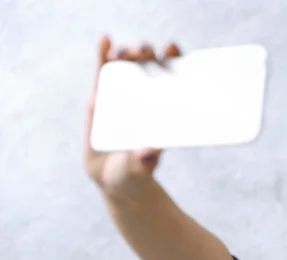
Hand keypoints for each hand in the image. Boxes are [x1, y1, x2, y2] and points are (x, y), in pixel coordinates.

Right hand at [83, 35, 180, 196]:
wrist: (116, 179)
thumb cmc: (136, 171)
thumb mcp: (141, 166)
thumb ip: (145, 159)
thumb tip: (150, 150)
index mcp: (162, 107)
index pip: (172, 76)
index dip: (173, 59)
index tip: (172, 50)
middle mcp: (144, 96)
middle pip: (148, 66)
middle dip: (146, 53)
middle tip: (144, 51)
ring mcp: (121, 94)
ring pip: (124, 65)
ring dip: (123, 53)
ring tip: (121, 51)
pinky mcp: (100, 98)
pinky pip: (102, 73)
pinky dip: (102, 55)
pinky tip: (104, 40)